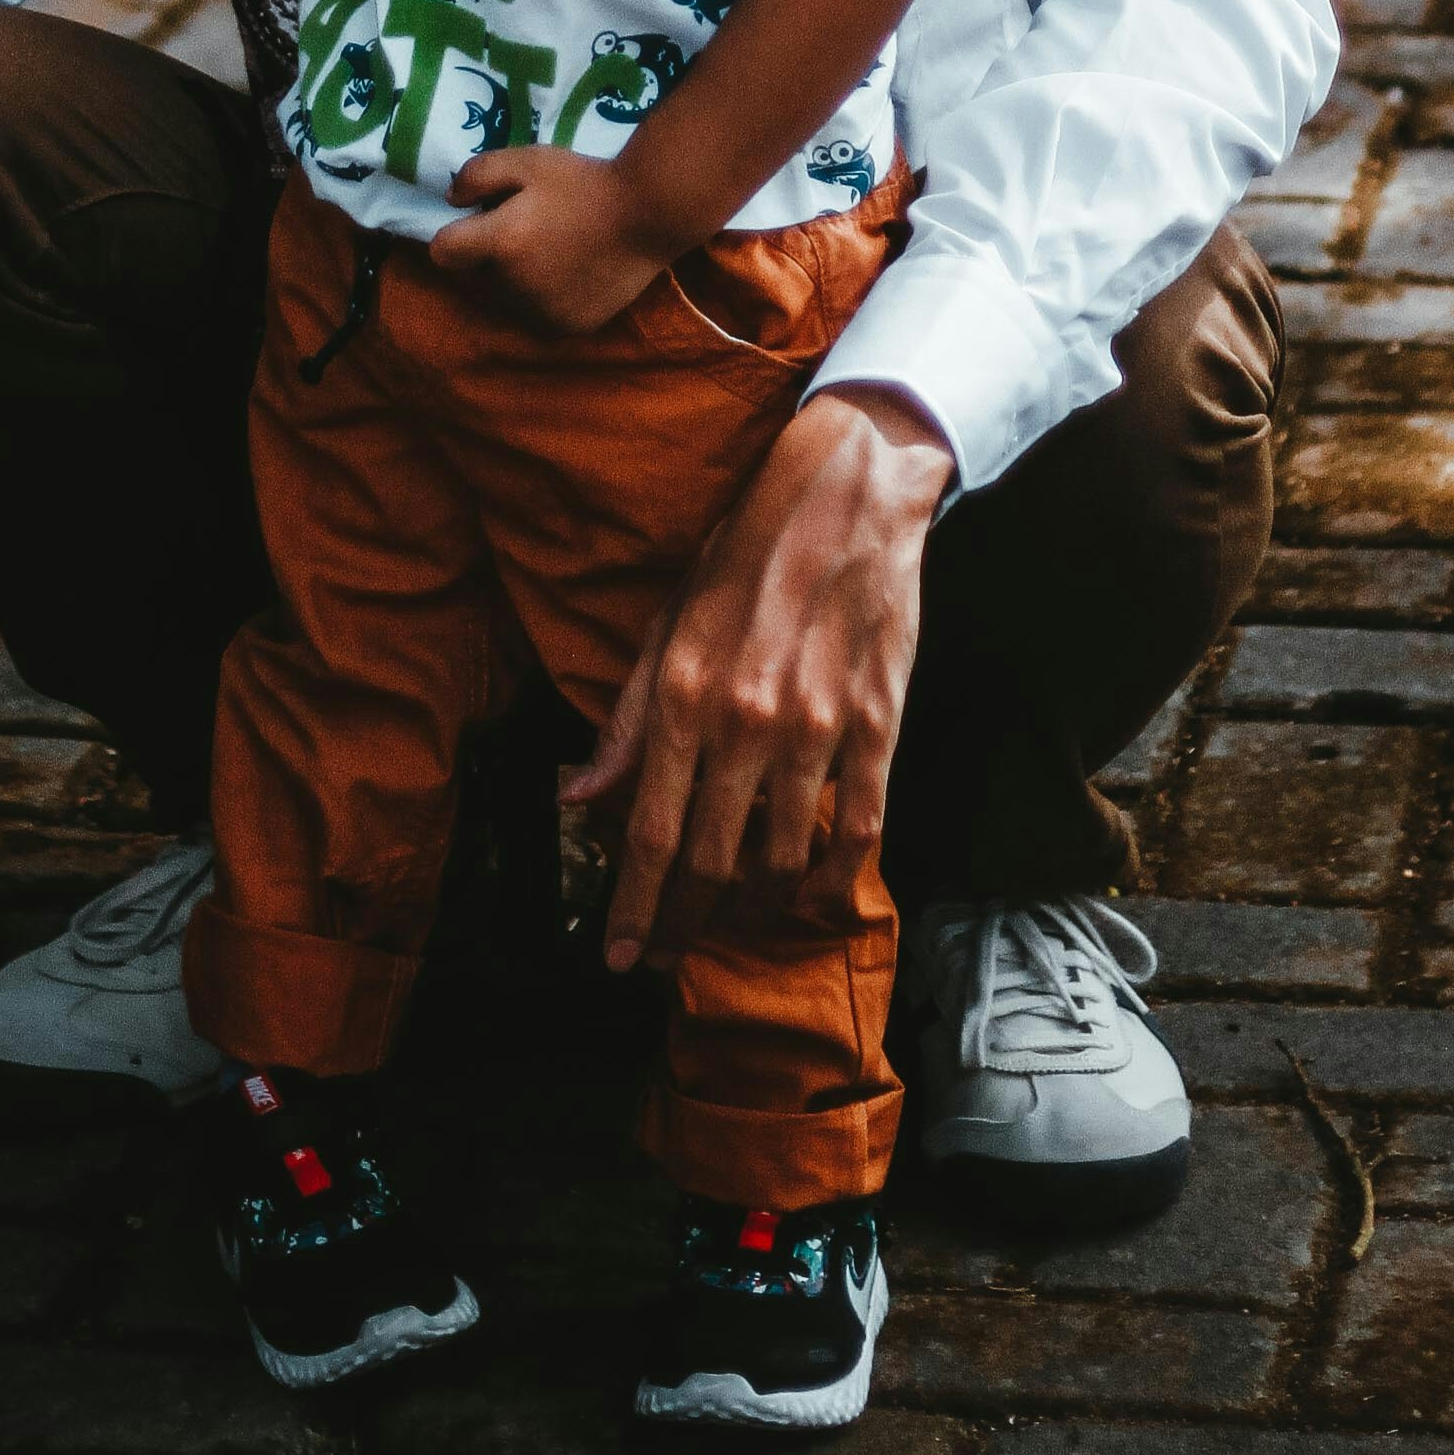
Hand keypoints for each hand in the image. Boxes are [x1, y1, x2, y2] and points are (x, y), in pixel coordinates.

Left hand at [431, 144, 666, 334]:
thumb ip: (477, 175)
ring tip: (554, 248)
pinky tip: (573, 270)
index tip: (484, 218)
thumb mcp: (527, 161)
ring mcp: (543, 314)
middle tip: (528, 225)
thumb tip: (451, 202)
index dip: (458, 233)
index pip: (444, 252)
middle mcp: (514, 288)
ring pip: (507, 298)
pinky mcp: (568, 328)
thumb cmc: (583, 182)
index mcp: (500, 245)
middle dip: (491, 254)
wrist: (648, 214)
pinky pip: (539, 313)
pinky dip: (546, 297)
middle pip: (478, 275)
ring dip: (517, 279)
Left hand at [565, 386, 951, 966]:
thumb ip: (625, 720)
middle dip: (683, 926)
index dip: (634, 910)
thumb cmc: (745, 555)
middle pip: (709, 863)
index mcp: (684, 695)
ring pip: (782, 862)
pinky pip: (858, 833)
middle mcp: (745, 722)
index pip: (650, 834)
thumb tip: (576, 795)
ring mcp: (817, 730)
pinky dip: (834, 883)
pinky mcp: (877, 727)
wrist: (845, 495)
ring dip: (754, 909)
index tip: (621, 959)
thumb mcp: (667, 624)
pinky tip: (813, 899)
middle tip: (670, 955)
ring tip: (734, 920)